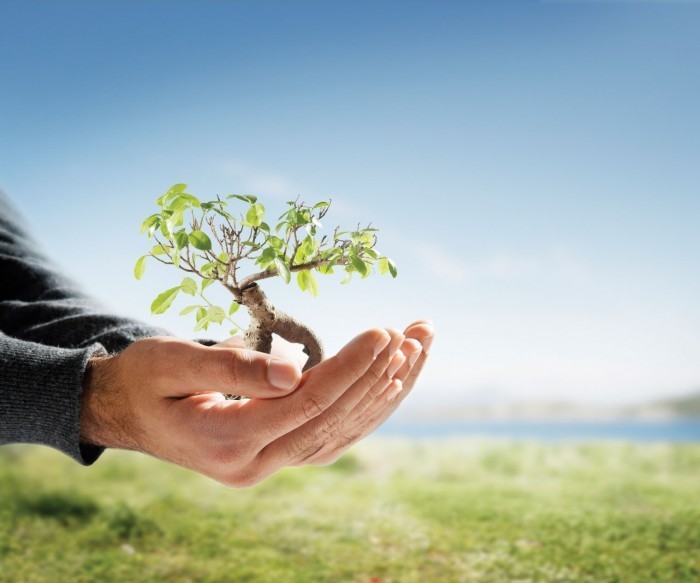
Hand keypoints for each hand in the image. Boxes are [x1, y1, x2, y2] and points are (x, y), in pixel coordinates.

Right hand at [79, 326, 415, 486]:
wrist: (126, 412)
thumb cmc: (144, 378)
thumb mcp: (171, 362)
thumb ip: (231, 368)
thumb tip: (295, 371)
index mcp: (225, 443)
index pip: (306, 405)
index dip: (349, 368)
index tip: (383, 332)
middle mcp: (253, 466)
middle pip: (333, 422)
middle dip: (379, 375)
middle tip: (416, 334)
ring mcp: (268, 467)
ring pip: (342, 433)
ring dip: (384, 391)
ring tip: (419, 348)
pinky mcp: (277, 456)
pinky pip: (333, 436)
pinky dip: (366, 407)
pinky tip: (393, 378)